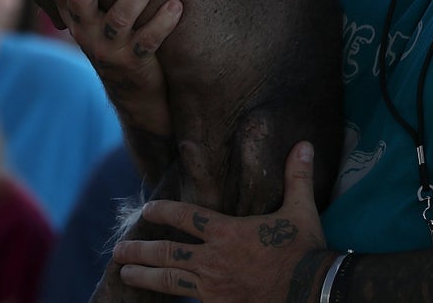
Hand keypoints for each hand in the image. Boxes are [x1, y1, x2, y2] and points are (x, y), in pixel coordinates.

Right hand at [41, 0, 181, 136]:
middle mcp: (84, 30)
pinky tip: (176, 4)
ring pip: (118, 18)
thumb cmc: (116, 36)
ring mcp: (108, 48)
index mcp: (72, 13)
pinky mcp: (134, 63)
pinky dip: (163, 21)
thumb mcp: (96, 13)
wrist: (133, 92)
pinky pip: (148, 40)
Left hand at [114, 142, 329, 301]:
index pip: (186, 217)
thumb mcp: (302, 212)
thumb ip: (297, 178)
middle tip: (118, 250)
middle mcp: (214, 260)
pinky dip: (172, 298)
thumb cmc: (306, 253)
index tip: (146, 210)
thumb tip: (304, 145)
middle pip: (167, 253)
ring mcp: (214, 288)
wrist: (314, 293)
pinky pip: (189, 302)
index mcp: (228, 233)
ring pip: (169, 281)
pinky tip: (161, 298)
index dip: (163, 212)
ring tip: (124, 273)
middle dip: (139, 251)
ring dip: (144, 276)